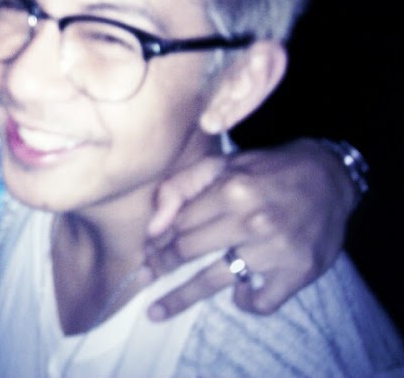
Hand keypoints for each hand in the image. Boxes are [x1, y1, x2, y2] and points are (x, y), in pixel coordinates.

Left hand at [143, 138, 353, 320]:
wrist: (330, 177)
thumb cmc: (268, 170)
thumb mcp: (224, 164)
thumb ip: (182, 186)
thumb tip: (152, 226)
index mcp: (231, 189)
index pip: (178, 223)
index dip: (157, 238)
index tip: (145, 251)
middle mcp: (252, 220)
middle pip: (188, 251)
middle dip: (162, 264)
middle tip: (145, 275)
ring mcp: (275, 250)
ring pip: (214, 280)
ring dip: (181, 297)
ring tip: (156, 311)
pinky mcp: (298, 272)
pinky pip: (261, 301)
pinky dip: (246, 303)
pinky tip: (238, 295)